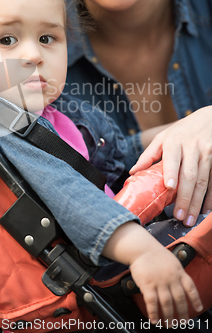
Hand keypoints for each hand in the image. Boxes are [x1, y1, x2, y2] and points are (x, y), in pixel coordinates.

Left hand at [130, 106, 211, 225]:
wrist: (209, 119)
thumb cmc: (181, 131)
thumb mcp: (163, 137)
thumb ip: (148, 155)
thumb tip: (132, 172)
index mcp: (174, 142)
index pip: (172, 158)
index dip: (171, 172)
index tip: (169, 187)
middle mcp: (192, 148)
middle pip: (189, 175)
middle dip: (184, 197)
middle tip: (178, 215)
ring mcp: (207, 154)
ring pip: (203, 181)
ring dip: (197, 202)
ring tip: (189, 218)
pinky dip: (210, 198)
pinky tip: (206, 210)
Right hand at [130, 249, 201, 323]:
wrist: (141, 247)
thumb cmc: (155, 254)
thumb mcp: (172, 261)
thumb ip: (178, 273)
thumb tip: (183, 285)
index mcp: (179, 272)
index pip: (191, 288)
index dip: (195, 299)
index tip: (198, 309)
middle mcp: (171, 278)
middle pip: (180, 300)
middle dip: (182, 314)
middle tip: (182, 322)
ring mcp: (160, 282)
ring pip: (167, 304)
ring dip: (169, 317)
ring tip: (170, 325)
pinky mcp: (147, 284)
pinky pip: (152, 302)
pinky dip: (153, 313)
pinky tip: (154, 320)